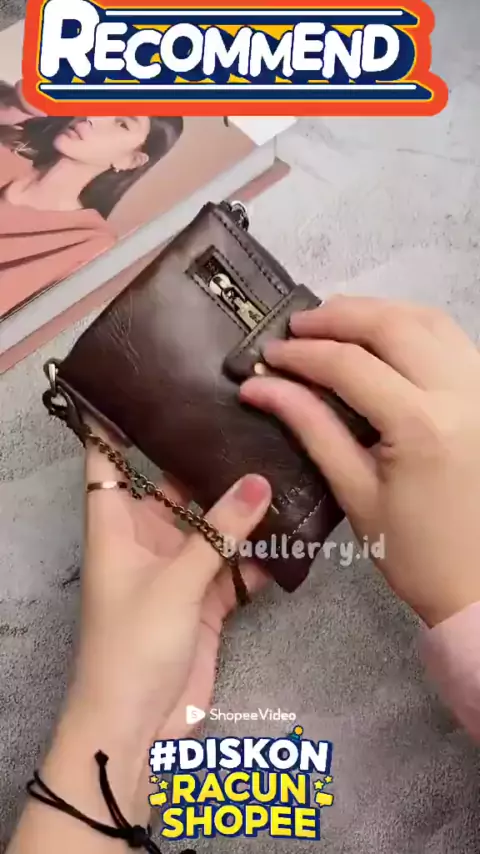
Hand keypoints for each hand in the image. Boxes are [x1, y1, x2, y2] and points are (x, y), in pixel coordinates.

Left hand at [8, 428, 270, 851]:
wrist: (139, 726)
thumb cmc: (133, 646)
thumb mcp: (175, 582)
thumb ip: (218, 532)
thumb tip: (258, 481)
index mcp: (116, 524)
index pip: (106, 461)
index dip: (117, 424)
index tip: (150, 385)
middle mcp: (147, 538)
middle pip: (176, 487)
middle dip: (210, 462)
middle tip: (254, 420)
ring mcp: (180, 568)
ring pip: (215, 524)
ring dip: (244, 508)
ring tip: (285, 464)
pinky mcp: (208, 598)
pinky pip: (237, 563)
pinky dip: (260, 553)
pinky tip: (292, 530)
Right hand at [241, 296, 479, 627]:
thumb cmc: (415, 552)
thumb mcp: (355, 493)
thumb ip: (311, 428)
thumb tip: (260, 385)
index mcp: (422, 425)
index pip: (350, 366)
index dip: (303, 355)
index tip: (270, 354)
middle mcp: (462, 393)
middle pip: (392, 326)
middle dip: (338, 317)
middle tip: (298, 325)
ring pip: (429, 320)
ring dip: (378, 311)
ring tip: (335, 319)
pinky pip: (452, 338)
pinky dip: (414, 324)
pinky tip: (384, 333)